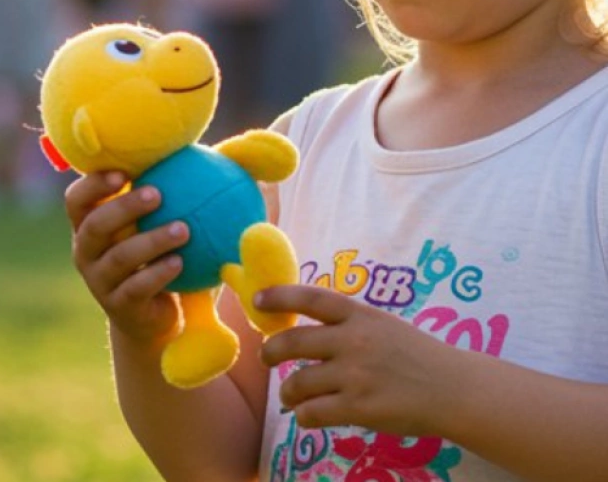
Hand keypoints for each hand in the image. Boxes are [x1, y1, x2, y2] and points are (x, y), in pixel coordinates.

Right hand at [67, 172, 189, 344]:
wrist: (152, 318)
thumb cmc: (157, 257)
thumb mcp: (155, 226)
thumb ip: (170, 195)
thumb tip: (214, 153)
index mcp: (88, 227)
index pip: (76, 200)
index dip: (93, 184)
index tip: (123, 172)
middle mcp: (86, 253)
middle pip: (95, 226)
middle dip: (124, 207)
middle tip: (158, 194)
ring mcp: (100, 282)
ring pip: (119, 258)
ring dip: (151, 240)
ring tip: (184, 229)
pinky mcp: (119, 306)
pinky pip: (136, 287)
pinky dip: (158, 273)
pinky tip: (180, 262)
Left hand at [257, 285, 460, 436]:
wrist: (455, 390)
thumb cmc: (415, 356)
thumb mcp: (382, 326)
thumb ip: (346, 324)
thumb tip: (298, 328)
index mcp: (360, 315)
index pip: (310, 297)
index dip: (279, 296)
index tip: (257, 300)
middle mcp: (354, 341)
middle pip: (292, 342)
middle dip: (270, 352)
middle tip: (266, 358)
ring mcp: (356, 375)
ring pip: (297, 382)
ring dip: (288, 391)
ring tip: (293, 395)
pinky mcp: (359, 408)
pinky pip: (311, 413)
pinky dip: (304, 416)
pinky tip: (311, 415)